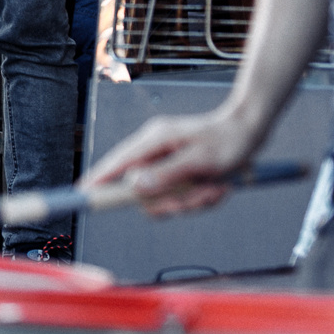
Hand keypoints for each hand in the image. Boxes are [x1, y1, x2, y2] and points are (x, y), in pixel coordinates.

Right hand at [82, 108, 258, 216]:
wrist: (250, 132)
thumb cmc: (227, 141)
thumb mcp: (200, 162)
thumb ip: (165, 174)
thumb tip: (134, 185)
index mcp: (154, 140)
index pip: (117, 163)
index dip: (100, 179)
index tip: (83, 194)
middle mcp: (155, 150)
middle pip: (143, 190)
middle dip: (172, 201)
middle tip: (198, 197)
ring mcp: (165, 160)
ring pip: (163, 197)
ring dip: (191, 200)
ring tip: (215, 189)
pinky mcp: (177, 170)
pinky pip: (179, 195)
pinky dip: (198, 197)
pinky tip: (216, 186)